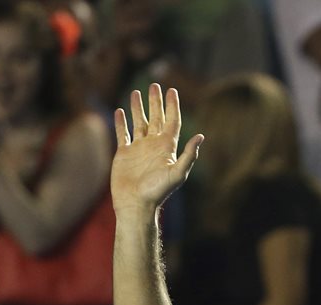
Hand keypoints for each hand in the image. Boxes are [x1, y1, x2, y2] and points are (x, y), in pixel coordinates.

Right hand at [111, 84, 202, 216]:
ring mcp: (138, 148)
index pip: (172, 121)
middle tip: (155, 85)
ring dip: (137, 108)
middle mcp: (153, 145)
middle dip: (156, 102)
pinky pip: (123, 133)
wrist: (136, 203)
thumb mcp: (177, 173)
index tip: (172, 90)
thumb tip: (201, 136)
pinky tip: (119, 110)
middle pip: (156, 118)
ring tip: (136, 92)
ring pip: (139, 122)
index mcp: (167, 147)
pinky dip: (121, 122)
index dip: (173, 106)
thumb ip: (189, 155)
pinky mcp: (124, 153)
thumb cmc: (158, 191)